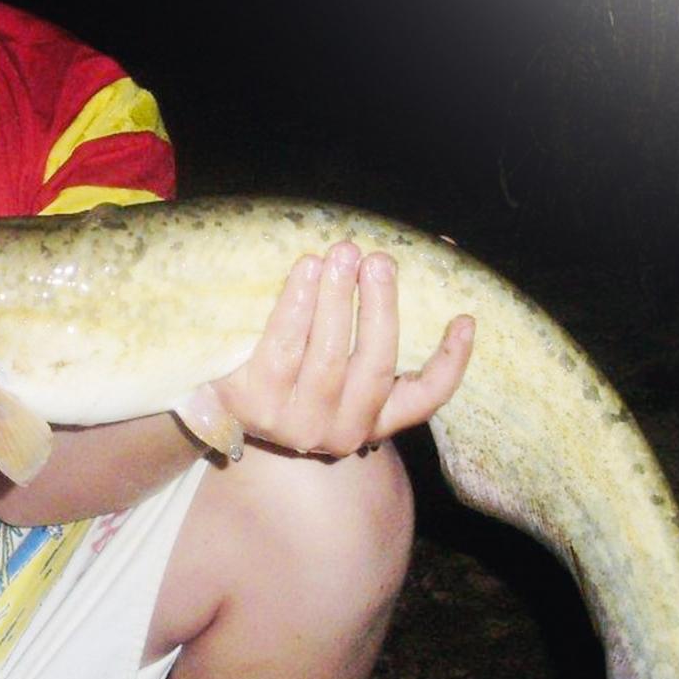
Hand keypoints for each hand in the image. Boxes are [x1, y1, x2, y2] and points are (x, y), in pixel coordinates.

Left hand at [211, 242, 473, 457]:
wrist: (214, 398)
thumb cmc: (287, 363)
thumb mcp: (334, 354)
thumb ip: (373, 314)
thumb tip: (437, 246)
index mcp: (371, 420)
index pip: (424, 399)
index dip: (451, 362)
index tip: (464, 319)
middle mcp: (340, 432)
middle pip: (374, 365)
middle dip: (379, 307)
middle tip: (378, 260)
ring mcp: (296, 424)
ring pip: (329, 356)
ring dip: (339, 298)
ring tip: (343, 253)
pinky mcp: (254, 405)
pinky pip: (283, 347)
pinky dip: (298, 304)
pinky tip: (306, 270)